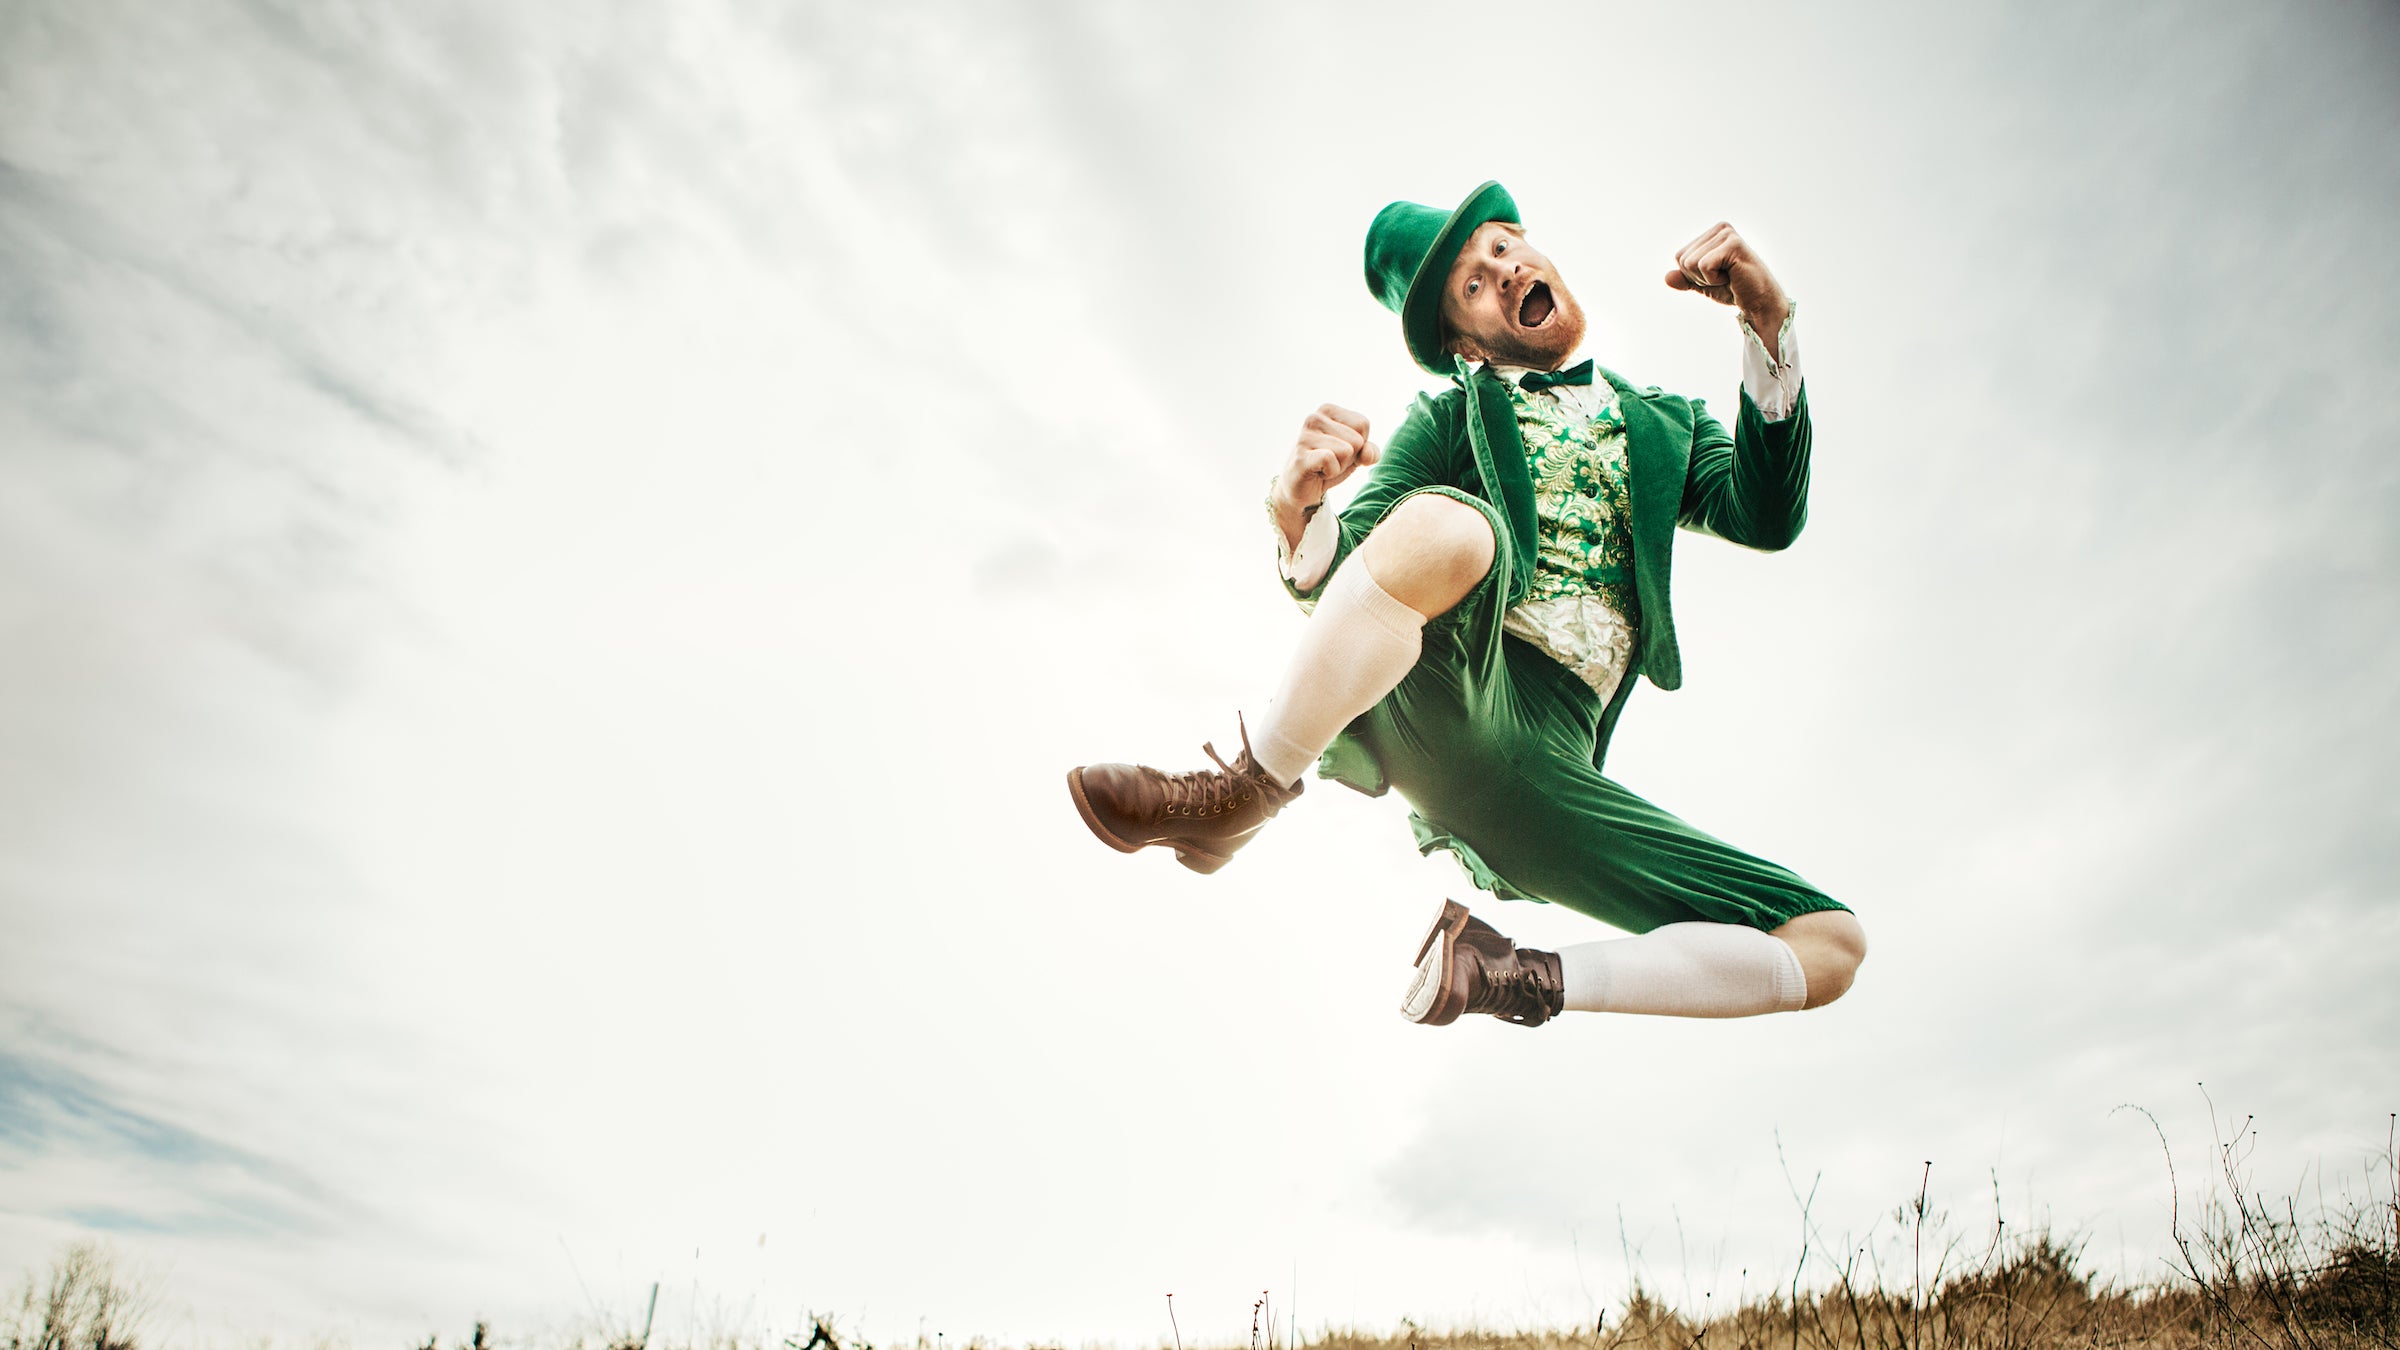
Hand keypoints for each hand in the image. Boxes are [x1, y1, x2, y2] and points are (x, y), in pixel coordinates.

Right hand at [1272, 403, 1378, 541]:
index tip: (1339, 450)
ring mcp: (1305, 436)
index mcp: (1327, 410)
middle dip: (1349, 457)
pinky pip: (1331, 461)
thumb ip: (1370, 451)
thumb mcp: (1356, 455)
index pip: (1362, 423)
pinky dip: (1331, 473)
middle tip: (1330, 461)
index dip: (1358, 444)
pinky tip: (1318, 472)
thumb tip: (1367, 454)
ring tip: (1323, 467)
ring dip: (1339, 466)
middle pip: (1357, 439)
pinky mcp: (1300, 456)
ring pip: (1347, 451)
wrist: (1300, 488)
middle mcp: (1314, 418)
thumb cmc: (1329, 465)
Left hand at [1664, 221, 1788, 342]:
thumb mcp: (1702, 285)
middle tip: (1724, 278)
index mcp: (1712, 234)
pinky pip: (1703, 266)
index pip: (1679, 256)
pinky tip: (1733, 276)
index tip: (1717, 276)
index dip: (1693, 275)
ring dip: (1707, 279)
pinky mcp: (1733, 244)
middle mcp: (1720, 228)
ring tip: (1729, 276)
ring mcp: (1727, 234)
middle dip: (1699, 277)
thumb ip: (1684, 279)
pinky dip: (1714, 279)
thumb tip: (1666, 277)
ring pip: (1691, 263)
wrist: (1758, 302)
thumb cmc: (1733, 290)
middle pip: (1683, 259)